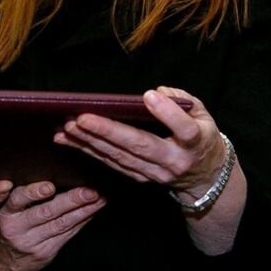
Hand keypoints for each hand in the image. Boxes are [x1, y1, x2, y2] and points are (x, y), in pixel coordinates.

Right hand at [0, 181, 104, 270]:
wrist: (4, 261)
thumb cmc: (10, 227)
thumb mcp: (7, 211)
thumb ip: (22, 196)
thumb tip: (53, 174)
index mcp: (6, 213)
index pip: (18, 200)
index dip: (34, 193)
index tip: (50, 186)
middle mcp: (18, 228)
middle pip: (46, 212)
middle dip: (70, 200)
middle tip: (89, 191)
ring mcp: (33, 241)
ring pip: (61, 224)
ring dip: (83, 210)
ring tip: (98, 198)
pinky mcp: (46, 251)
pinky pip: (67, 234)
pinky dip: (81, 221)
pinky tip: (92, 211)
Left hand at [54, 87, 226, 197]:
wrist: (205, 177)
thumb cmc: (201, 136)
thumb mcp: (202, 115)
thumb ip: (182, 101)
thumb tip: (156, 93)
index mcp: (195, 142)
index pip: (184, 129)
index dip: (167, 113)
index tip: (149, 96)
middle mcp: (173, 161)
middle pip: (140, 146)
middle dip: (108, 131)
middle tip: (81, 118)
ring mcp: (154, 173)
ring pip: (118, 157)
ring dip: (89, 142)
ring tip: (66, 126)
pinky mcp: (139, 177)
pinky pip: (110, 163)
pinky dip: (86, 150)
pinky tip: (66, 139)